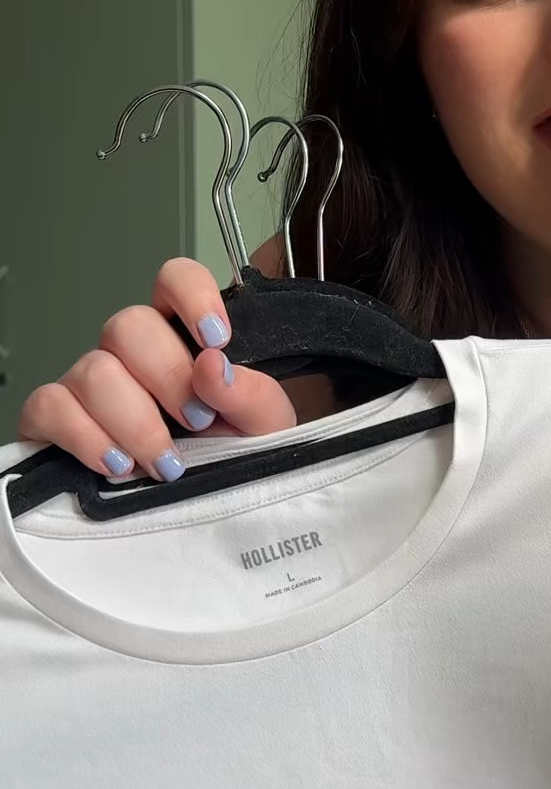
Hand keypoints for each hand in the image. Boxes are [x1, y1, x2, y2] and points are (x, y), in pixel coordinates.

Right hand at [17, 256, 298, 481]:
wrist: (202, 510)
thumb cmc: (231, 454)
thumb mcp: (263, 428)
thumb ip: (251, 394)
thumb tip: (213, 365)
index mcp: (182, 335)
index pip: (174, 279)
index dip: (192, 296)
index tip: (217, 339)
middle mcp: (130, 351)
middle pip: (127, 325)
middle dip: (167, 378)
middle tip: (199, 423)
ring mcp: (88, 381)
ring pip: (92, 370)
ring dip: (134, 421)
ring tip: (165, 463)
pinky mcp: (54, 417)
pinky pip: (49, 406)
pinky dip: (85, 437)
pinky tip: (118, 464)